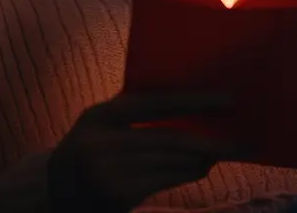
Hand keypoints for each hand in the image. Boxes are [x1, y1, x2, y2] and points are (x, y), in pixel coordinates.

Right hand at [48, 91, 236, 212]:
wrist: (55, 193)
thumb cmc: (90, 149)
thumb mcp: (102, 123)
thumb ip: (135, 111)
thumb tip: (194, 105)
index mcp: (100, 116)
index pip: (154, 103)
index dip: (193, 100)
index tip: (227, 100)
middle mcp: (101, 144)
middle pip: (169, 138)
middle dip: (210, 141)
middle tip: (241, 142)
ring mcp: (108, 173)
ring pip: (171, 162)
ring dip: (203, 158)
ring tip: (228, 152)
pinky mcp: (118, 196)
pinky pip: (164, 182)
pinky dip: (188, 173)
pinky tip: (203, 167)